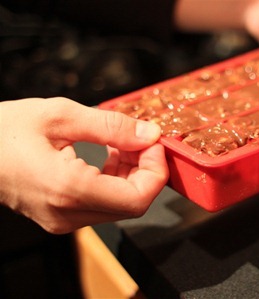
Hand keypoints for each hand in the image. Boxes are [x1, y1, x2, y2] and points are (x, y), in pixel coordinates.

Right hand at [0, 97, 168, 233]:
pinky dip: (116, 181)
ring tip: (123, 143)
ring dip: (132, 174)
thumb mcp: (61, 116)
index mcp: (67, 189)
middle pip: (133, 203)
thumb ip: (112, 126)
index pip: (138, 198)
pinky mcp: (61, 216)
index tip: (154, 143)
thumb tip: (149, 134)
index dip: (156, 171)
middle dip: (146, 169)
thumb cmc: (2, 131)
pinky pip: (103, 204)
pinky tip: (110, 156)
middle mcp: (67, 213)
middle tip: (141, 139)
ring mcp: (63, 219)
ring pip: (120, 205)